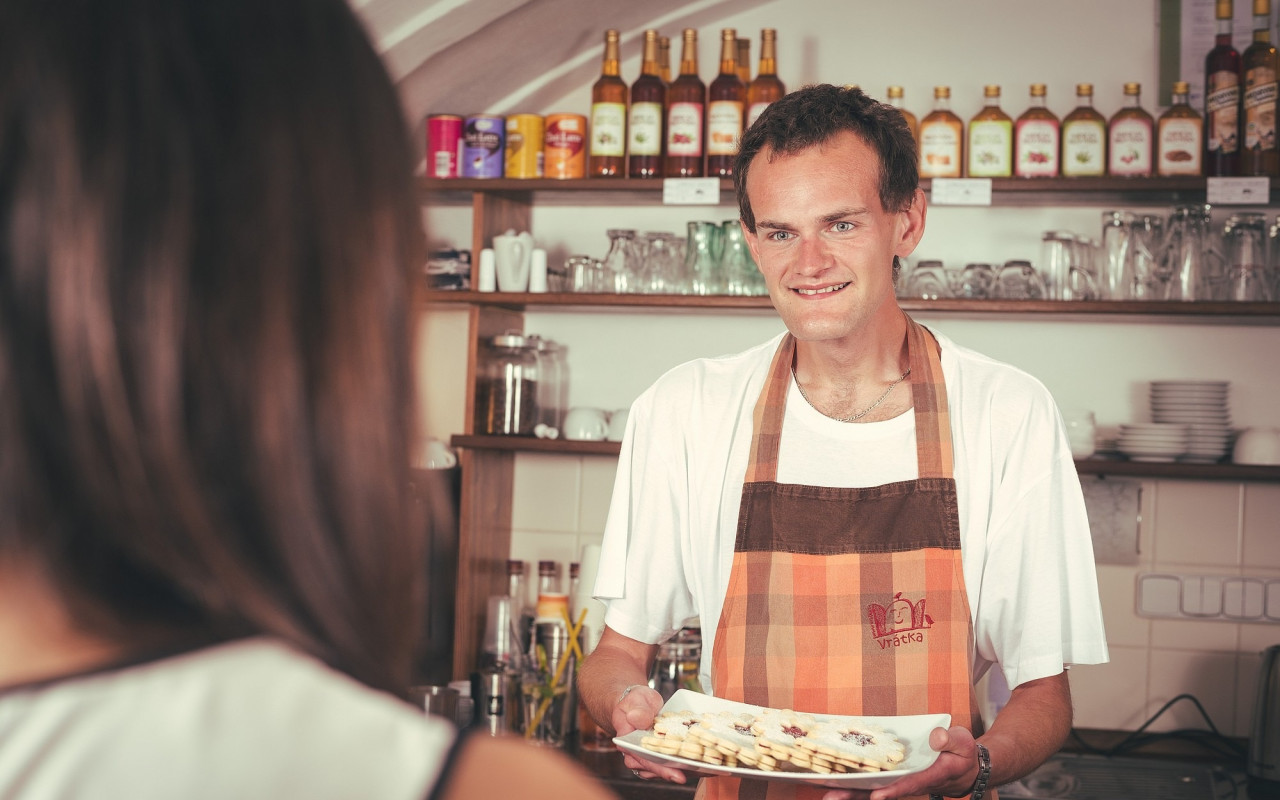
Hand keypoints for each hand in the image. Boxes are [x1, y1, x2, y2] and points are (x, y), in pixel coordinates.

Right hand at [613, 685, 702, 783]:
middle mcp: (640, 755)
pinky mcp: (662, 752)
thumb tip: (638, 720)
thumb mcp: (634, 701)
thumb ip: (637, 711)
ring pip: (668, 768)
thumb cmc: (634, 702)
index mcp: (629, 745)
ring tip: (705, 768)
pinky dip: (688, 760)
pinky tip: (703, 759)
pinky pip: (674, 760)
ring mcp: (652, 756)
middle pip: (659, 769)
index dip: (661, 769)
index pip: (645, 761)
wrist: (638, 703)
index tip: (678, 776)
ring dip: (685, 769)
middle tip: (699, 772)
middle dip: (679, 772)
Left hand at [821, 725, 979, 799]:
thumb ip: (950, 740)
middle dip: (859, 796)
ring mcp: (902, 782)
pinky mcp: (896, 779)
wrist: (964, 768)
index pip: (911, 784)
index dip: (895, 790)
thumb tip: (935, 737)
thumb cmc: (961, 753)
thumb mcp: (962, 742)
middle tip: (833, 798)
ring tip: (827, 794)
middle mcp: (913, 783)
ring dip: (852, 793)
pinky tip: (835, 782)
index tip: (878, 796)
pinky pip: (874, 783)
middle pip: (884, 792)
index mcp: (932, 775)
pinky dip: (857, 784)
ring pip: (875, 790)